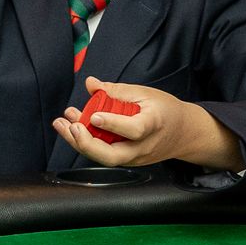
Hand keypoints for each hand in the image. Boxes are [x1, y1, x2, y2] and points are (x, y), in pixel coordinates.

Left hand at [51, 77, 241, 170]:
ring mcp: (135, 157)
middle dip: (86, 144)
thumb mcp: (145, 93)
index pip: (133, 129)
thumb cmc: (165, 110)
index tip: (94, 115)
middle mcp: (144, 146)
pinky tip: (72, 128)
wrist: (184, 133)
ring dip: (79, 142)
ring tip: (61, 123)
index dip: (113, 124)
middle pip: (113, 156)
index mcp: (154, 124)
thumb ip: (117, 90)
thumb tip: (91, 83)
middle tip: (71, 126)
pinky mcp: (128, 161)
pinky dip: (86, 143)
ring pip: (104, 158)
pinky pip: (104, 155)